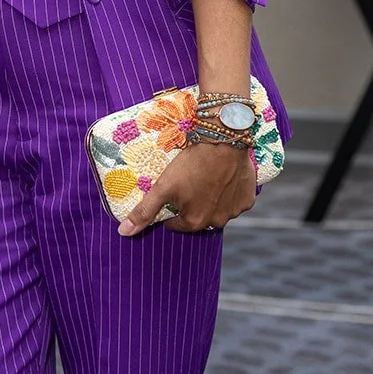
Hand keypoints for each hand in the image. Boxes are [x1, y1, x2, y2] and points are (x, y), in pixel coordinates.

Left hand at [117, 141, 255, 237]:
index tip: (170, 192)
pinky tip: (221, 176)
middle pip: (197, 217)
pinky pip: (234, 199)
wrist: (226, 140)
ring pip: (217, 209)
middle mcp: (216, 222)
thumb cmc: (192, 163)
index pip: (175, 224)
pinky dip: (228, 192)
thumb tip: (124, 233)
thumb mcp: (163, 186)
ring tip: (204, 176)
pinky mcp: (247, 198)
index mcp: (194, 222)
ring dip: (210, 199)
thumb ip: (144, 211)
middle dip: (191, 204)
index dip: (170, 209)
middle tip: (187, 182)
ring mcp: (234, 211)